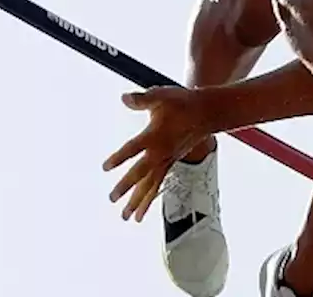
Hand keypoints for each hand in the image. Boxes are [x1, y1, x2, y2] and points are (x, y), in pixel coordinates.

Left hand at [102, 86, 211, 221]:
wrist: (207, 112)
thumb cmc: (182, 102)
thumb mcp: (160, 95)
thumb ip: (141, 99)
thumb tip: (124, 98)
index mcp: (155, 136)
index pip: (133, 148)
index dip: (119, 157)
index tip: (105, 167)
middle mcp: (161, 152)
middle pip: (141, 173)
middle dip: (127, 186)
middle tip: (112, 198)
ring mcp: (167, 160)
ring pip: (151, 185)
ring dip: (138, 201)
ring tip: (126, 217)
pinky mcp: (171, 163)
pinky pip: (158, 184)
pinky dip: (150, 198)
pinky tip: (142, 210)